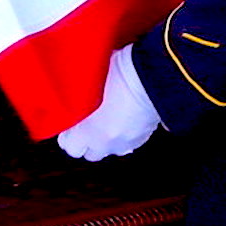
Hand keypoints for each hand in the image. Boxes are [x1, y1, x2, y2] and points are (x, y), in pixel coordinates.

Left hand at [56, 46, 161, 160]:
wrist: (156, 74)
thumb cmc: (123, 72)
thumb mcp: (90, 78)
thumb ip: (79, 94)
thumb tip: (72, 89)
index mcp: (87, 130)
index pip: (68, 145)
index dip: (68, 132)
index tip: (70, 121)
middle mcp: (106, 141)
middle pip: (89, 153)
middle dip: (87, 140)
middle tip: (87, 122)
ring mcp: (127, 141)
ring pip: (110, 149)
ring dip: (107, 139)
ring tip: (108, 118)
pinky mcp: (144, 136)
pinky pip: (129, 142)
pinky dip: (125, 133)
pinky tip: (126, 115)